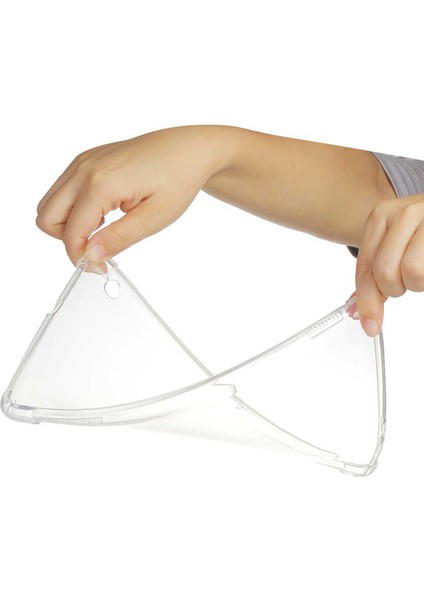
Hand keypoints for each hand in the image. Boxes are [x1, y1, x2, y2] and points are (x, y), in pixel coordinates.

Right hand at [36, 126, 232, 265]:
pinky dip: (74, 209)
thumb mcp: (155, 218)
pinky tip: (104, 213)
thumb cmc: (178, 180)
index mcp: (101, 184)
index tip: (102, 269)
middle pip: (46, 218)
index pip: (70, 233)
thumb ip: (119, 238)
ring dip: (69, 225)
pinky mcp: (86, 160)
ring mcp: (82, 161)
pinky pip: (62, 191)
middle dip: (67, 240)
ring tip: (104, 229)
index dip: (81, 257)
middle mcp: (84, 169)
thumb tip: (90, 256)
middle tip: (98, 248)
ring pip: (49, 204)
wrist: (189, 149)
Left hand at [354, 194, 423, 335]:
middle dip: (395, 288)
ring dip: (417, 284)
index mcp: (380, 215)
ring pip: (413, 274)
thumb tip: (362, 312)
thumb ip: (375, 273)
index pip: (365, 268)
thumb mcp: (391, 242)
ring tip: (421, 269)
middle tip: (405, 280)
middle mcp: (404, 213)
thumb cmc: (418, 230)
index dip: (366, 301)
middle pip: (385, 274)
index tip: (370, 325)